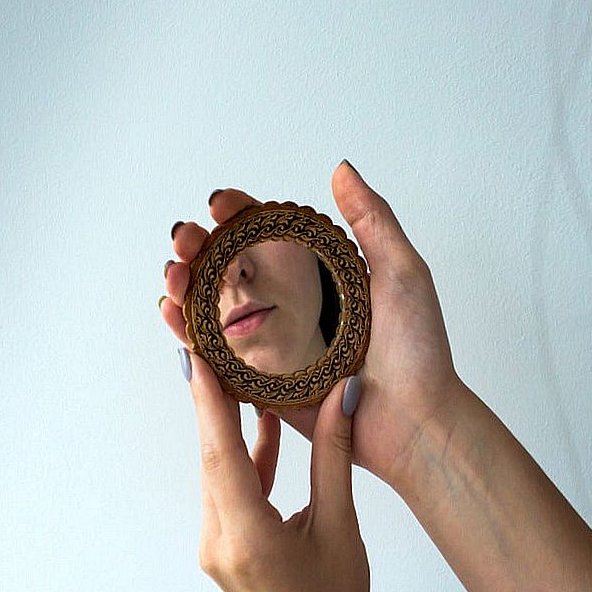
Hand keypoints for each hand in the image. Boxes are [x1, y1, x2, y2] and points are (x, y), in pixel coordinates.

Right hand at [162, 162, 463, 494]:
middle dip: (197, 248)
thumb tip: (340, 169)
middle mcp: (290, 308)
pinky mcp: (262, 386)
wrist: (416, 422)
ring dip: (183, 287)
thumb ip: (372, 220)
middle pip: (228, 269)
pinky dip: (187, 336)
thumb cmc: (418, 352)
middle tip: (184, 239)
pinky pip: (216, 360)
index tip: (220, 204)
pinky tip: (172, 316)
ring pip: (213, 310)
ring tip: (172, 275)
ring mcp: (273, 346)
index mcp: (318, 277)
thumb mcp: (401, 272)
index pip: (266, 235)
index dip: (237, 215)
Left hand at [183, 348, 370, 591]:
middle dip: (211, 401)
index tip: (193, 356)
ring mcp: (215, 546)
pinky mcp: (223, 548)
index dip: (207, 401)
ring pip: (218, 472)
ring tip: (238, 373)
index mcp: (248, 537)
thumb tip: (343, 395)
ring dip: (229, 427)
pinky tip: (265, 427)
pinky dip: (246, 460)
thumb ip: (335, 457)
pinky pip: (229, 491)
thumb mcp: (341, 528)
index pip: (221, 454)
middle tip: (209, 345)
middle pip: (212, 457)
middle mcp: (219, 540)